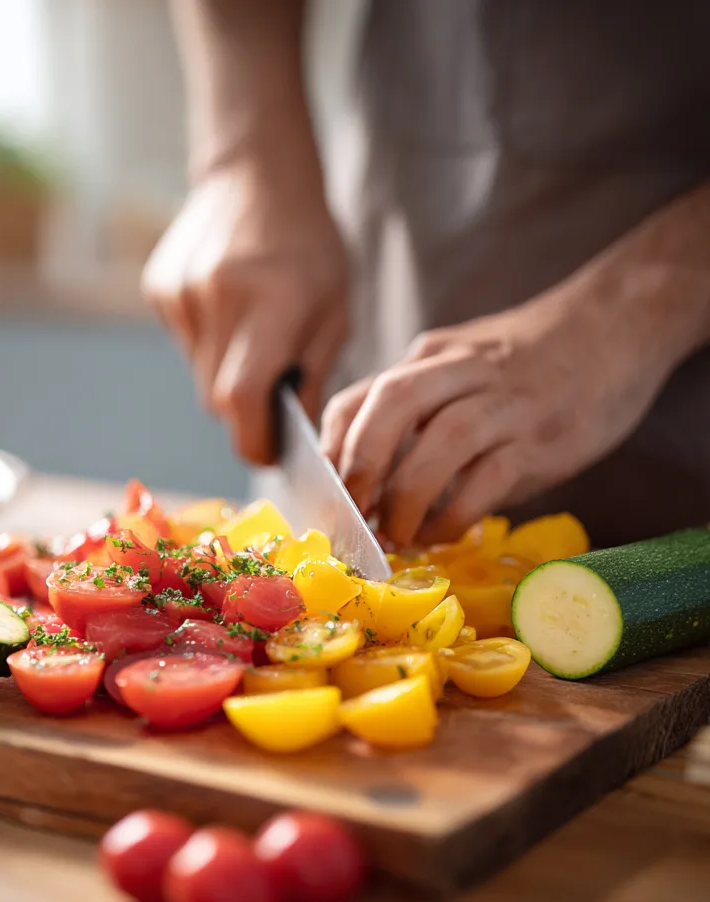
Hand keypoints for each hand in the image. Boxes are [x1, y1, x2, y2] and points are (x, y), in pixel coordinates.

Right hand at [142, 158, 348, 463]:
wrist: (255, 175)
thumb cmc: (309, 246)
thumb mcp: (335, 308)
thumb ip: (314, 374)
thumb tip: (295, 436)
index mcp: (273, 300)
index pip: (243, 396)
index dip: (252, 439)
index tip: (268, 455)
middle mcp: (219, 296)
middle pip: (218, 397)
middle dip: (245, 410)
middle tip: (271, 391)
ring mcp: (181, 291)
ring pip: (198, 374)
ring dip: (226, 373)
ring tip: (251, 331)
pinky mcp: (160, 289)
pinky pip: (184, 345)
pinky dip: (207, 345)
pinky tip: (226, 308)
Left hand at [320, 287, 674, 546]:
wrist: (616, 324)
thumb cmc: (525, 361)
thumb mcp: (459, 367)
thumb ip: (417, 408)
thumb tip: (368, 477)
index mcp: (430, 356)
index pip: (360, 396)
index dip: (332, 449)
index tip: (326, 495)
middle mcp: (462, 370)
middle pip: (392, 404)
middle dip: (361, 464)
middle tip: (352, 515)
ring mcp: (506, 400)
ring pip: (442, 441)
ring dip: (408, 497)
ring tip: (396, 535)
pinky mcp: (544, 435)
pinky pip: (489, 478)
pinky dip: (457, 513)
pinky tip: (443, 534)